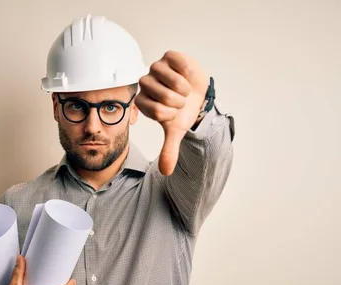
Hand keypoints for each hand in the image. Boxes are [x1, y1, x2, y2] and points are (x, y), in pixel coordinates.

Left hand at [136, 51, 208, 175]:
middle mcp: (145, 83)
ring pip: (171, 80)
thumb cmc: (182, 111)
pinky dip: (187, 72)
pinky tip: (187, 76)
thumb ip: (169, 150)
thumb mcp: (176, 131)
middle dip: (179, 102)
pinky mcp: (169, 56)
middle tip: (181, 101)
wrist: (197, 94)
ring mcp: (156, 68)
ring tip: (185, 89)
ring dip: (184, 88)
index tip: (174, 112)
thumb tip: (165, 172)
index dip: (172, 114)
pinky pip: (178, 64)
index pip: (157, 111)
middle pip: (163, 96)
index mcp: (143, 101)